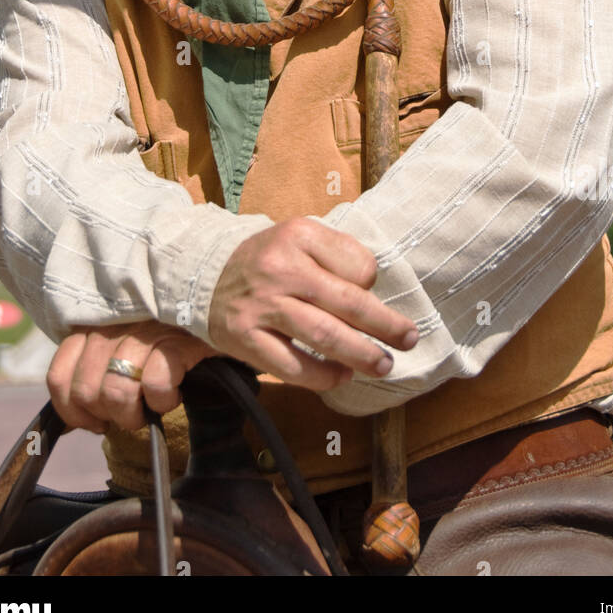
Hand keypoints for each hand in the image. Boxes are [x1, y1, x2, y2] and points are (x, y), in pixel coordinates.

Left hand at [46, 320, 213, 432]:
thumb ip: (95, 373)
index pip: (58, 376)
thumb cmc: (169, 338)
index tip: (97, 421)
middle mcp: (114, 323)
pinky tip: (174, 394)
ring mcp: (145, 329)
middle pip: (86, 391)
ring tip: (151, 409)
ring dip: (134, 415)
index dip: (72, 411)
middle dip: (108, 416)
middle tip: (132, 415)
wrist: (225, 311)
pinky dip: (163, 400)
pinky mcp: (179, 338)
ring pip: (116, 391)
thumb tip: (70, 424)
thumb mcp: (126, 345)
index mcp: (95, 324)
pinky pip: (155, 384)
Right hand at [207, 217, 419, 390]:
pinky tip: (341, 377)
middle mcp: (280, 268)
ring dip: (361, 355)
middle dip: (385, 326)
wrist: (204, 275)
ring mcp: (261, 305)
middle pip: (346, 303)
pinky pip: (293, 367)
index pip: (357, 265)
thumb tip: (373, 292)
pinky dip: (323, 377)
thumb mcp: (300, 238)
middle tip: (409, 339)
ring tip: (384, 364)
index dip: (371, 283)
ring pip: (323, 336)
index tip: (371, 293)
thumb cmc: (268, 259)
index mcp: (299, 235)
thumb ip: (337, 255)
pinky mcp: (246, 338)